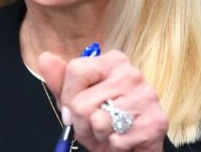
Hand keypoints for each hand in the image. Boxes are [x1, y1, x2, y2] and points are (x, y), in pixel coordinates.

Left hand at [39, 51, 168, 151]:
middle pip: (82, 100)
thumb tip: (45, 57)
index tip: (75, 108)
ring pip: (98, 120)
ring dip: (98, 135)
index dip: (68, 97)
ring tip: (108, 133)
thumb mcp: (78, 101)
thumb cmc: (105, 122)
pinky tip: (123, 141)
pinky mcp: (155, 122)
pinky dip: (114, 146)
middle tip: (94, 126)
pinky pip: (116, 139)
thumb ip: (61, 81)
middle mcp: (132, 73)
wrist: (132, 149)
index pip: (76, 70)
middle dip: (82, 122)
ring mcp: (146, 96)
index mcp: (113, 61)